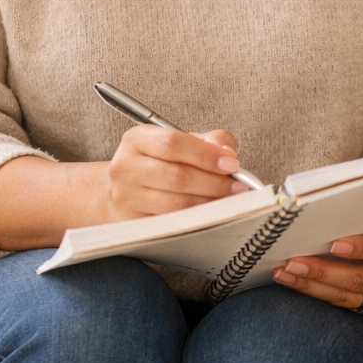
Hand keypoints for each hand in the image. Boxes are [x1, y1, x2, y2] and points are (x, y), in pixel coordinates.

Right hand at [105, 125, 244, 218]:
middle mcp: (126, 167)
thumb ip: (208, 140)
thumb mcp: (180, 140)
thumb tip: (227, 152)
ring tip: (229, 199)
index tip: (230, 163)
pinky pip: (171, 223)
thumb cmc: (157, 161)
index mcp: (137, 140)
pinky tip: (211, 212)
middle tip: (238, 186)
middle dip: (214, 183)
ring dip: (209, 202)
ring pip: (176, 204)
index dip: (206, 155)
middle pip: (177, 176)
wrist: (124, 186)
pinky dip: (196, 218)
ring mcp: (126, 197)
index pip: (173, 144)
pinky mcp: (133, 222)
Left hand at [271, 225, 362, 314]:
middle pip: (359, 279)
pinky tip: (295, 283)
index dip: (362, 248)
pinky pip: (340, 303)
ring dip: (310, 286)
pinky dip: (315, 292)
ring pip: (345, 297)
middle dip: (323, 271)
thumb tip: (324, 209)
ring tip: (285, 273)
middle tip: (294, 263)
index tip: (334, 244)